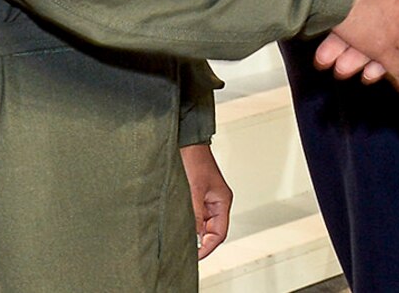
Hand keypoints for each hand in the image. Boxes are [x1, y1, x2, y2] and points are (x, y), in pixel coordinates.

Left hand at [180, 144, 231, 260]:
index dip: (208, 246)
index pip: (219, 233)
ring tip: (179, 240)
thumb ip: (195, 214)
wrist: (185, 143)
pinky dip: (186, 223)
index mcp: (221, 201)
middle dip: (200, 242)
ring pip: (201, 225)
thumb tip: (193, 236)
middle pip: (211, 231)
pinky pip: (193, 216)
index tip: (195, 255)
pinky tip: (176, 226)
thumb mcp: (194, 189)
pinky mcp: (194, 197)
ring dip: (192, 232)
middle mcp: (215, 203)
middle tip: (185, 252)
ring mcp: (204, 200)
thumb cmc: (194, 159)